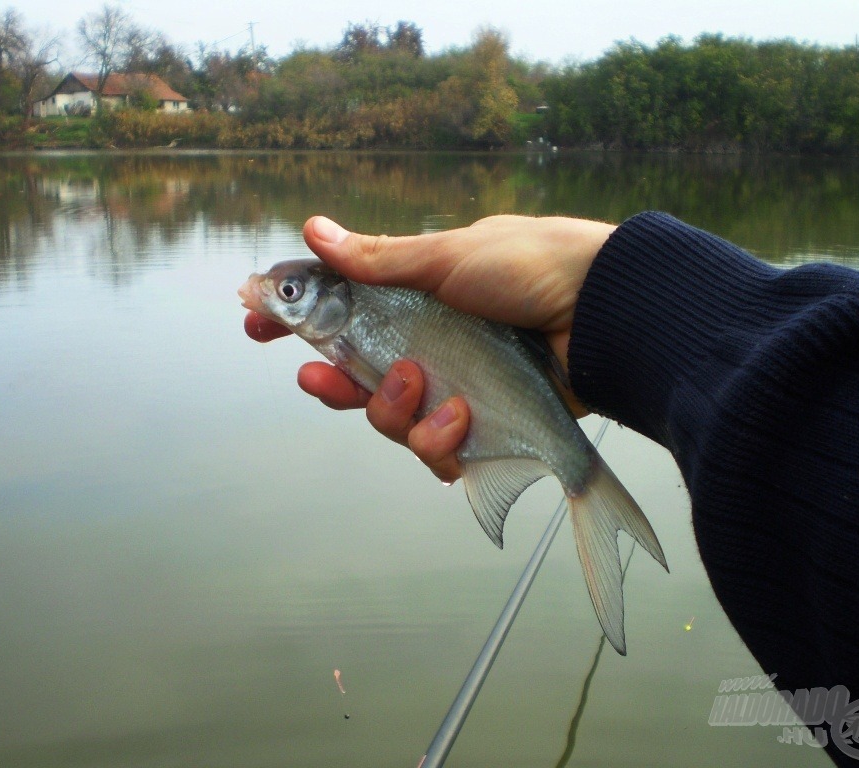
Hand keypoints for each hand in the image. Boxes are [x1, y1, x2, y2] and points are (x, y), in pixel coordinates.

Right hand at [244, 214, 616, 481]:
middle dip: (332, 385)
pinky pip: (437, 450)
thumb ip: (379, 259)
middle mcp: (429, 345)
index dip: (294, 322)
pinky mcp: (483, 425)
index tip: (255, 324)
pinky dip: (441, 439)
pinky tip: (462, 417)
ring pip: (391, 420)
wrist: (603, 312)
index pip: (340, 312)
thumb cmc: (530, 268)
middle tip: (316, 380)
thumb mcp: (448, 257)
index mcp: (415, 299)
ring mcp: (454, 387)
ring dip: (394, 409)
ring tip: (424, 385)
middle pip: (356, 379)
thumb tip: (313, 229)